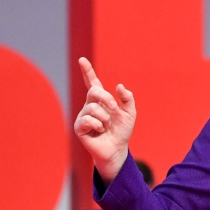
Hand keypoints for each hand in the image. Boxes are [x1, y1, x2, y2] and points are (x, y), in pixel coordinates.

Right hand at [73, 57, 135, 182]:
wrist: (117, 149)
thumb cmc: (122, 131)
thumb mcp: (129, 113)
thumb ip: (127, 99)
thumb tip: (119, 86)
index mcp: (101, 100)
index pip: (92, 83)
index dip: (87, 71)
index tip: (82, 60)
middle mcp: (90, 105)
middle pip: (93, 91)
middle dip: (106, 98)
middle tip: (115, 108)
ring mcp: (83, 116)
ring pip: (93, 107)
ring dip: (105, 117)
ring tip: (107, 126)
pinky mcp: (79, 127)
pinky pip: (87, 119)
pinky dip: (98, 125)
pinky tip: (100, 131)